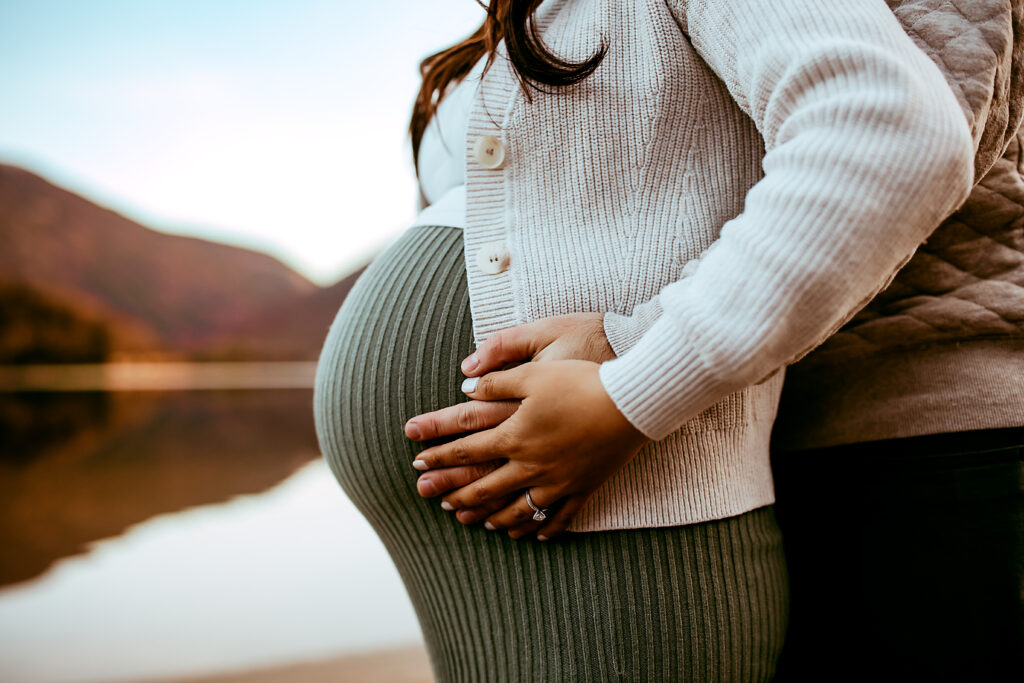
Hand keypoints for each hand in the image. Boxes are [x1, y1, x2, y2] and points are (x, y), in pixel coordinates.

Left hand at [407, 313, 617, 520]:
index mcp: (515, 435)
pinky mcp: (583, 488)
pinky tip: (532, 535)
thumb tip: (467, 386)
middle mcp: (531, 465)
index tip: (417, 464)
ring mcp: (557, 481)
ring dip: (494, 516)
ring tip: (478, 521)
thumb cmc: (581, 382)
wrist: (630, 403)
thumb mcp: (534, 372)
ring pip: (518, 509)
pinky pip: (558, 517)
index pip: (466, 450)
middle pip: (485, 486)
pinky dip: (542, 528)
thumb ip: (498, 380)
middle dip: (457, 494)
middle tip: (435, 501)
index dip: (439, 457)